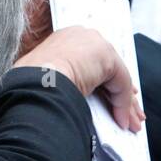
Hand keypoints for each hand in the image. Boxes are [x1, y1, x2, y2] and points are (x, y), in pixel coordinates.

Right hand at [15, 26, 144, 131]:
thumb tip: (73, 95)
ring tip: (130, 124)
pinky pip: (120, 84)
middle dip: (120, 93)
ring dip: (125, 104)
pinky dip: (122, 105)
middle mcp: (81, 36)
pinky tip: (122, 122)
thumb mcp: (44, 78)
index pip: (91, 60)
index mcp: (64, 39)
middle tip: (128, 113)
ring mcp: (95, 44)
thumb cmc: (30, 84)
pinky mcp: (106, 57)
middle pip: (108, 68)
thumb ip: (61, 79)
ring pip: (117, 77)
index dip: (103, 81)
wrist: (33, 84)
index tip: (110, 97)